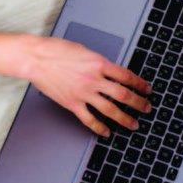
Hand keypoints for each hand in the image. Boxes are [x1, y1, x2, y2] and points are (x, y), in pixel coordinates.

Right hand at [21, 36, 150, 135]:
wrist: (36, 58)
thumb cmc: (56, 50)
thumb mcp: (84, 51)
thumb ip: (98, 62)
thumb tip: (109, 71)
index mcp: (99, 63)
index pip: (126, 76)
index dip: (140, 84)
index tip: (146, 89)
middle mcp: (94, 79)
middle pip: (123, 95)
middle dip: (139, 103)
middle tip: (146, 108)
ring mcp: (83, 93)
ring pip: (110, 110)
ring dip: (124, 119)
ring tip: (133, 124)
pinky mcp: (72, 103)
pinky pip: (89, 119)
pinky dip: (99, 128)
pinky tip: (106, 132)